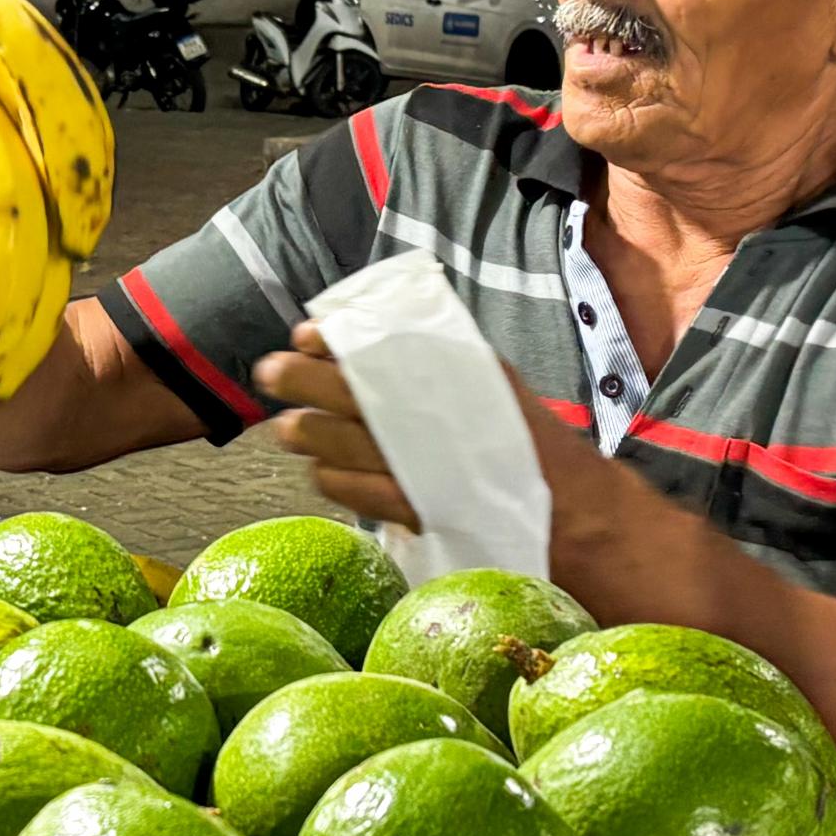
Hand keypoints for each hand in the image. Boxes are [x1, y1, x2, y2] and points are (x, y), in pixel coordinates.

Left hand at [259, 323, 615, 546]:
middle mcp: (428, 416)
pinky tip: (323, 469)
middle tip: (270, 372)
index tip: (305, 336)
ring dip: (305, 433)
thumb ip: (439, 356)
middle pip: (344, 391)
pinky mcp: (412, 506)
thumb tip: (379, 326)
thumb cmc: (522, 438)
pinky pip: (352, 491)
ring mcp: (416, 464)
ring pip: (336, 444)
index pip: (374, 347)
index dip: (331, 341)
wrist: (566, 509)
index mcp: (446, 375)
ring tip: (288, 428)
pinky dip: (330, 478)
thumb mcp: (490, 379)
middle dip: (298, 378)